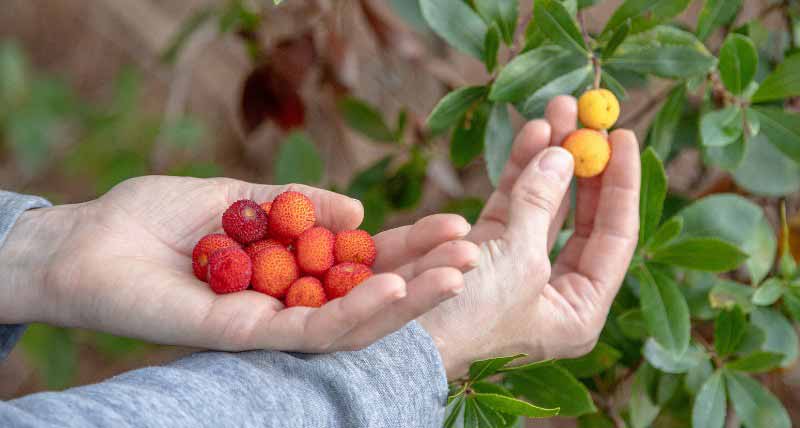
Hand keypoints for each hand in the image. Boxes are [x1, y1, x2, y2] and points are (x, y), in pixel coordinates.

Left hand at [0, 176, 478, 351]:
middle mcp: (289, 305)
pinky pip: (312, 329)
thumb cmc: (156, 219)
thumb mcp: (240, 196)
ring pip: (354, 321)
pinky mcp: (247, 337)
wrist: (88, 242)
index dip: (411, 247)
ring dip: (408, 299)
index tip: (455, 226)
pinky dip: (356, 309)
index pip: (363, 264)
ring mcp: (272, 326)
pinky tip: (392, 285)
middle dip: (425, 276)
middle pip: (370, 296)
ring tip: (457, 273)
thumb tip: (359, 212)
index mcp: (290, 272)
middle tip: (476, 254)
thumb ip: (299, 206)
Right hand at [419, 96, 640, 378]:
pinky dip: (519, 172)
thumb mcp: (516, 260)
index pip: (616, 236)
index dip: (622, 183)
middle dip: (583, 163)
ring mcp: (519, 270)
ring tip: (557, 110)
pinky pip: (511, 205)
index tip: (622, 134)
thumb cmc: (467, 318)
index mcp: (580, 310)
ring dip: (550, 158)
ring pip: (544, 204)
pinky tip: (532, 134)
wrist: (401, 342)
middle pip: (583, 216)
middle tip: (588, 116)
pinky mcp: (486, 254)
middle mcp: (555, 291)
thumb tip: (561, 153)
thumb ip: (540, 202)